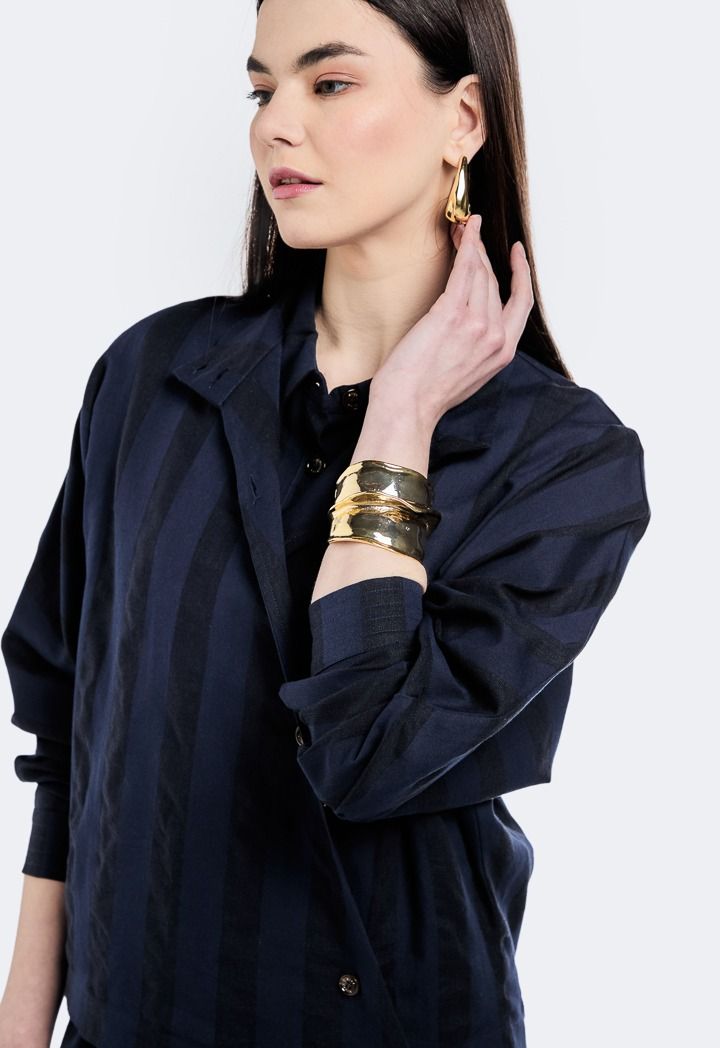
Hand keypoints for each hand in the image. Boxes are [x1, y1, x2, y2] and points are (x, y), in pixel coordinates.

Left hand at [371, 213, 533, 428]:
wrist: (407, 407)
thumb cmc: (426, 395)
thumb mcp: (467, 374)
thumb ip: (478, 349)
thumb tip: (471, 323)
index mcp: (503, 352)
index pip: (522, 304)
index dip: (522, 274)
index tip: (516, 254)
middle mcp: (496, 336)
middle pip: (496, 283)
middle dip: (484, 254)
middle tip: (470, 234)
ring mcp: (477, 324)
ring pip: (481, 273)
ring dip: (472, 246)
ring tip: (461, 229)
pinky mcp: (452, 315)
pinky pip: (464, 271)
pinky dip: (466, 248)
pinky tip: (463, 234)